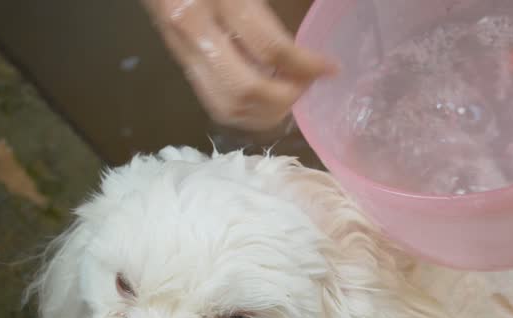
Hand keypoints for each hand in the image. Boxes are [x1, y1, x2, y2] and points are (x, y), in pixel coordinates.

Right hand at [143, 0, 336, 130]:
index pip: (271, 49)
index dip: (306, 66)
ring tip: (289, 94)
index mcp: (218, 3)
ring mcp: (183, 53)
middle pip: (246, 90)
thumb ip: (267, 19)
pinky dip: (248, 111)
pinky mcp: (182, 66)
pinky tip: (266, 98)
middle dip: (285, 97)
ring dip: (267, 111)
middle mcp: (194, 32)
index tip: (330, 69)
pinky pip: (217, 104)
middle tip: (306, 85)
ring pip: (228, 107)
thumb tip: (302, 58)